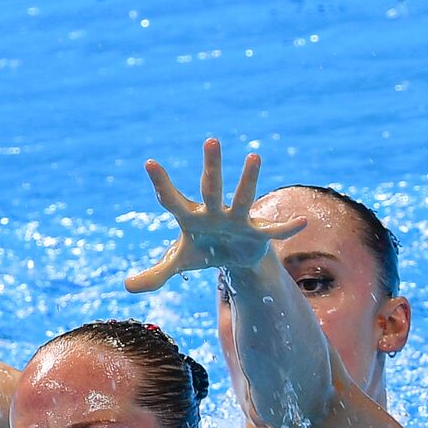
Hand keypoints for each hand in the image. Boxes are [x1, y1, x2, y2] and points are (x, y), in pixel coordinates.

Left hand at [124, 138, 306, 293]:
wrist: (234, 256)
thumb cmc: (203, 250)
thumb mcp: (178, 263)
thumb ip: (155, 274)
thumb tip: (126, 287)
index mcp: (190, 217)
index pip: (171, 199)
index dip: (161, 183)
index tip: (149, 162)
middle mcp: (214, 212)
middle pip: (210, 187)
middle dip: (211, 166)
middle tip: (211, 140)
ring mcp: (237, 220)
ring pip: (243, 197)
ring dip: (248, 179)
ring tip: (253, 156)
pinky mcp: (258, 233)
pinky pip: (274, 231)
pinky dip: (287, 228)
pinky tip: (301, 223)